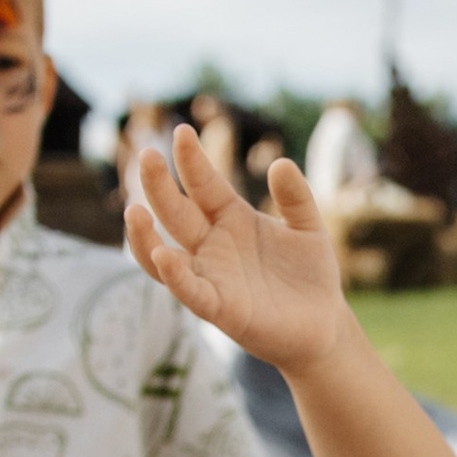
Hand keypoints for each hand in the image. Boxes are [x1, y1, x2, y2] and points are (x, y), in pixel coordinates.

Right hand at [128, 124, 351, 372]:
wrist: (323, 324)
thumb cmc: (308, 274)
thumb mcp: (308, 228)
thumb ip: (296, 198)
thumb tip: (281, 164)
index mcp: (230, 218)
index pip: (203, 184)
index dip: (192, 161)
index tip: (182, 131)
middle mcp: (212, 245)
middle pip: (176, 212)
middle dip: (159, 186)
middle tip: (147, 156)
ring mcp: (211, 276)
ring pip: (164, 255)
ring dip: (146, 236)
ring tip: (134, 211)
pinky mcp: (219, 308)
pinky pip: (189, 291)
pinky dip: (175, 276)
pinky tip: (164, 256)